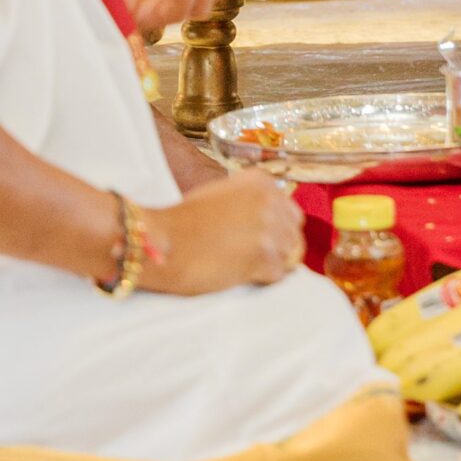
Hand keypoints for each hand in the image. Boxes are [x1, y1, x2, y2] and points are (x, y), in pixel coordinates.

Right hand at [142, 173, 303, 295]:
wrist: (165, 242)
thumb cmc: (185, 221)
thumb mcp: (223, 195)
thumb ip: (252, 201)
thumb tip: (273, 220)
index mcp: (261, 182)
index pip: (290, 210)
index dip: (278, 228)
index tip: (261, 239)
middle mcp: (269, 200)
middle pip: (295, 232)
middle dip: (281, 246)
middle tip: (257, 258)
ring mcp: (268, 228)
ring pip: (291, 254)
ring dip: (274, 263)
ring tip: (249, 267)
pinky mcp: (262, 256)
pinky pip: (278, 274)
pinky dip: (264, 278)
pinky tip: (243, 275)